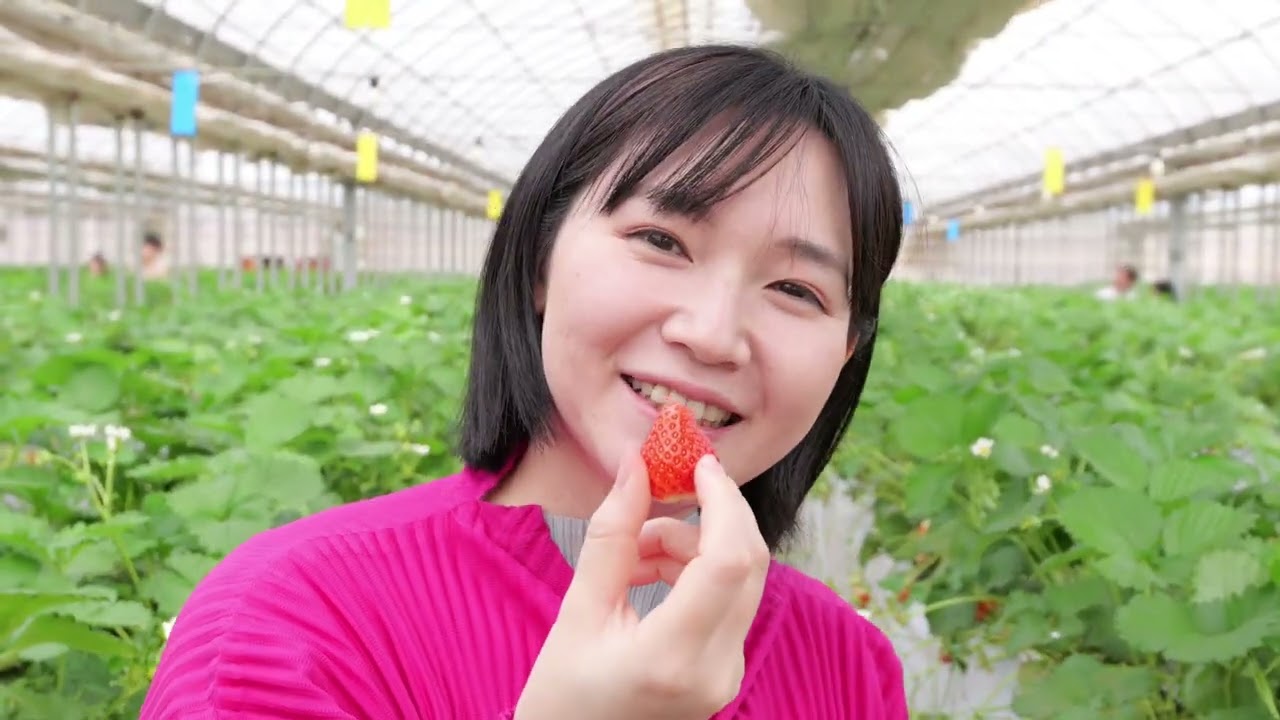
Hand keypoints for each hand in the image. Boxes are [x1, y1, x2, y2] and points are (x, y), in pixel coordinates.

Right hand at [514, 452, 770, 719]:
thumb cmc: (562, 699)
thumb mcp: (577, 611)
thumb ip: (612, 534)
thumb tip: (636, 465)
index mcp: (672, 657)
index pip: (727, 562)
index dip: (722, 502)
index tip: (697, 463)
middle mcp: (716, 670)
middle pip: (748, 564)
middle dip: (713, 512)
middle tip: (667, 486)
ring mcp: (728, 676)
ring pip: (741, 578)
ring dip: (694, 544)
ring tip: (632, 552)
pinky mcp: (728, 672)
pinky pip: (729, 600)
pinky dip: (695, 571)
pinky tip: (646, 574)